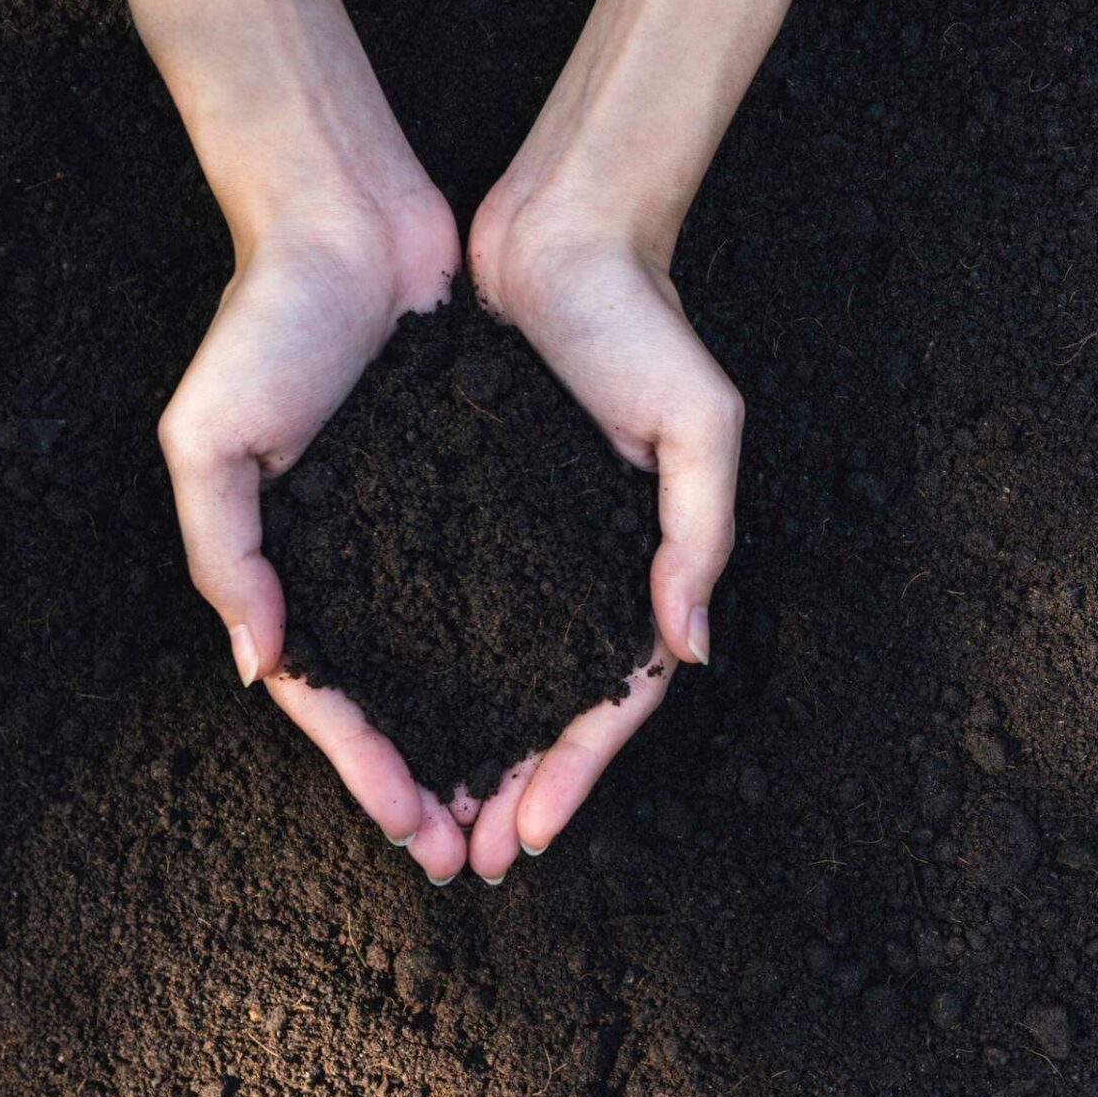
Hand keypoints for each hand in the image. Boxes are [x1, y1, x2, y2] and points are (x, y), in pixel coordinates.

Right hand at [159, 189, 474, 881]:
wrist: (352, 224)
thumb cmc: (267, 328)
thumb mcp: (211, 442)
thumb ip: (224, 555)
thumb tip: (262, 669)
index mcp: (295, 570)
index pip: (336, 702)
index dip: (371, 771)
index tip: (416, 832)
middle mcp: (365, 564)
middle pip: (407, 703)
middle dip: (438, 785)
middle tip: (477, 855)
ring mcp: (426, 534)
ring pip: (464, 666)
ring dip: (488, 743)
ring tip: (519, 811)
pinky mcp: (486, 494)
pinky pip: (511, 593)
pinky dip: (527, 655)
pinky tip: (557, 704)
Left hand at [461, 192, 741, 880]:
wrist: (561, 236)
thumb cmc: (645, 324)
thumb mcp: (701, 425)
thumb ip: (698, 535)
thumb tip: (689, 647)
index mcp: (644, 566)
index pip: (615, 698)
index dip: (576, 771)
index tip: (531, 833)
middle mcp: (584, 571)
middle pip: (551, 711)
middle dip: (516, 792)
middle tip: (471, 861)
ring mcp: (526, 549)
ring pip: (496, 680)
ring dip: (467, 757)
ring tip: (429, 824)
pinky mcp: (468, 513)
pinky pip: (448, 614)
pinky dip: (429, 678)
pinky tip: (396, 725)